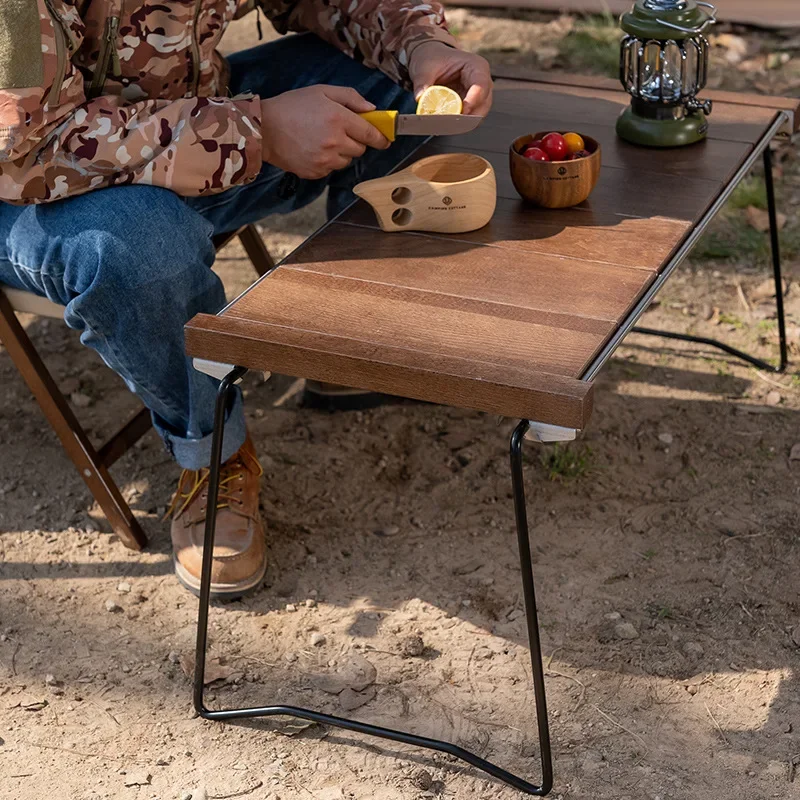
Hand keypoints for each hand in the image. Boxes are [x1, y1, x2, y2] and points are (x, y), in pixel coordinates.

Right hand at [260, 85, 389, 178]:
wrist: (264, 129)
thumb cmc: (292, 106)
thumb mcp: (322, 91)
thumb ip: (350, 98)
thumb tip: (372, 110)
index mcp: (338, 119)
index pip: (370, 134)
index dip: (381, 138)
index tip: (385, 140)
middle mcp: (335, 142)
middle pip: (360, 149)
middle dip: (356, 141)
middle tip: (341, 132)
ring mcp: (325, 160)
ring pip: (346, 161)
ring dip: (342, 152)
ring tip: (323, 140)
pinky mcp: (316, 172)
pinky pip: (331, 169)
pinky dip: (328, 161)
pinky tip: (313, 149)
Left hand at [408, 42, 492, 116]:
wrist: (432, 60)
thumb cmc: (433, 59)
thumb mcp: (424, 67)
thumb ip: (423, 83)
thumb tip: (420, 98)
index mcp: (476, 66)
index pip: (481, 86)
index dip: (472, 101)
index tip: (461, 112)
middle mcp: (482, 82)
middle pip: (483, 105)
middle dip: (468, 117)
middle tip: (450, 123)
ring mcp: (478, 96)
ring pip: (477, 115)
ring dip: (463, 122)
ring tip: (445, 124)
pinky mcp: (471, 106)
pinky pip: (469, 119)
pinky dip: (458, 123)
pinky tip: (446, 124)